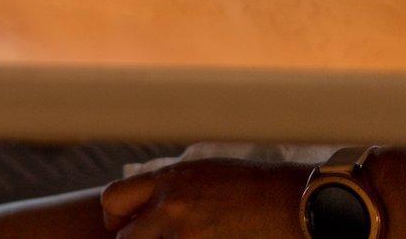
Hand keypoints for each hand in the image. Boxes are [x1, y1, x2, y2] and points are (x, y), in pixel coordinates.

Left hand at [101, 159, 310, 237]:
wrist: (293, 202)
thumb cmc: (253, 186)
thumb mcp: (203, 172)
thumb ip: (171, 187)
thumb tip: (150, 201)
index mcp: (167, 180)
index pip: (112, 198)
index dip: (116, 218)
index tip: (127, 226)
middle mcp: (170, 205)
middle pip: (125, 237)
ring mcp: (187, 233)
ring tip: (187, 235)